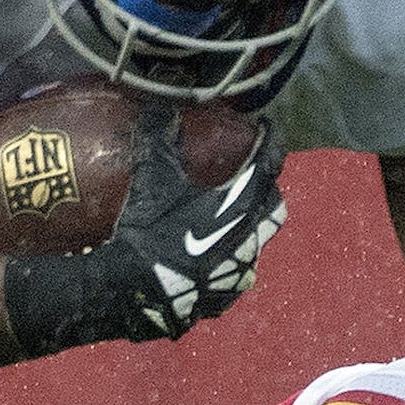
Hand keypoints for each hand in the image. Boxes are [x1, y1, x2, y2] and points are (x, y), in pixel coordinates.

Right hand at [2, 101, 285, 353]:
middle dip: (267, 188)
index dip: (270, 142)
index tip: (266, 128)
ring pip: (256, 242)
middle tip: (249, 174)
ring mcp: (239, 273)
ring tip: (223, 217)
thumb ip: (158, 136)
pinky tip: (206, 254)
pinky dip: (227, 257)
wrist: (130, 291)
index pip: (270, 164)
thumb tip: (160, 106)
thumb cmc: (146, 231)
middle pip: (274, 206)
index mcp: (242, 206)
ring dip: (247, 226)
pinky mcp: (223, 298)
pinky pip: (235, 272)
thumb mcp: (151, 177)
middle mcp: (251, 240)